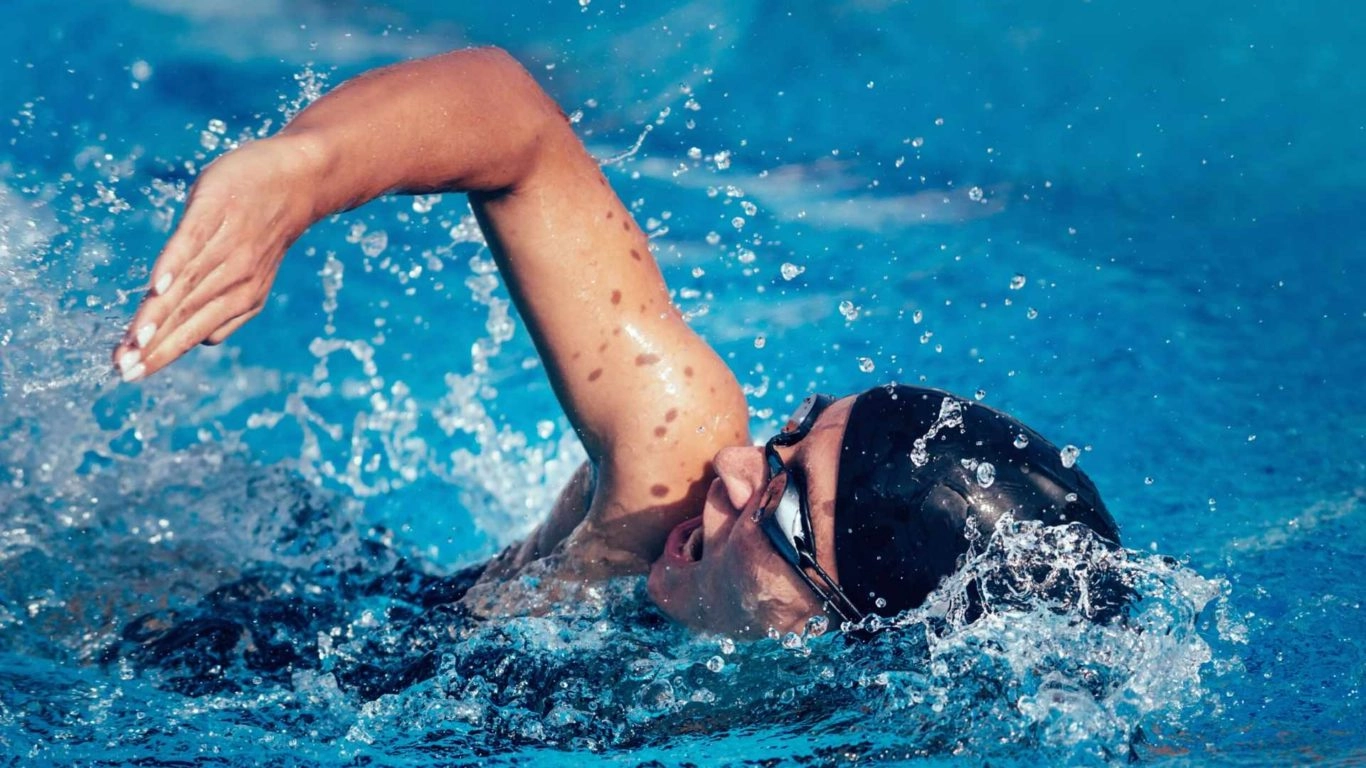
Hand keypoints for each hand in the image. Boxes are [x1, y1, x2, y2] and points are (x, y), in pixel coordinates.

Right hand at [113, 137, 322, 381]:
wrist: (298, 179)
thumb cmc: (261, 228)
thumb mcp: (248, 272)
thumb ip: (220, 303)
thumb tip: (194, 338)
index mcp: (243, 297)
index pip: (193, 329)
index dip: (162, 352)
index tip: (130, 374)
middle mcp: (236, 278)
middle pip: (187, 316)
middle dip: (155, 347)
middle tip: (123, 370)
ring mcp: (226, 245)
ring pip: (187, 287)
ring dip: (159, 316)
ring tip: (133, 342)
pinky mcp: (215, 212)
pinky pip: (193, 243)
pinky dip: (175, 265)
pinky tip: (155, 286)